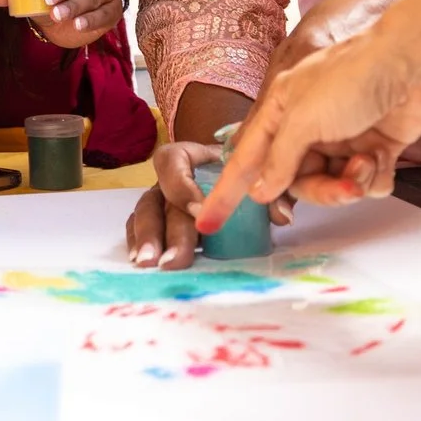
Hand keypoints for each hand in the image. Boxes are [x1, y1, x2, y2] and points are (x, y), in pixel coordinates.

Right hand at [126, 140, 293, 270]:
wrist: (238, 176)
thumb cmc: (244, 171)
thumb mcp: (261, 176)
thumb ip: (272, 190)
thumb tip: (281, 216)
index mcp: (190, 156)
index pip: (173, 162)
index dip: (181, 186)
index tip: (199, 211)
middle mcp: (169, 177)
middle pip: (161, 198)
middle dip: (166, 231)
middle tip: (174, 260)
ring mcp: (160, 197)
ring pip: (145, 213)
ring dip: (146, 239)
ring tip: (149, 264)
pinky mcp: (157, 218)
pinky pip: (139, 226)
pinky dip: (138, 242)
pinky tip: (141, 262)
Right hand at [195, 0, 420, 233]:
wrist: (416, 61)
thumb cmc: (354, 74)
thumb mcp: (302, 116)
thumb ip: (278, 157)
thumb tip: (260, 190)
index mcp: (280, 110)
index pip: (246, 159)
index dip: (227, 192)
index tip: (209, 221)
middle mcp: (308, 125)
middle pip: (296, 181)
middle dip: (321, 190)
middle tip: (341, 187)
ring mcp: (343, 137)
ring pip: (334, 185)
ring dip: (351, 183)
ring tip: (366, 163)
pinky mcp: (376, 146)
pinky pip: (366, 182)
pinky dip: (374, 177)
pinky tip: (382, 157)